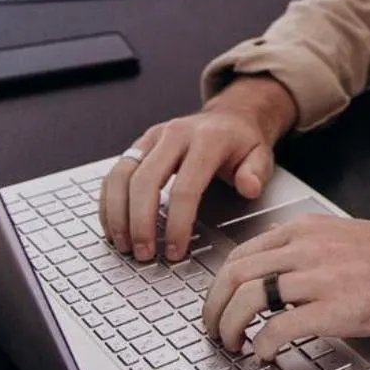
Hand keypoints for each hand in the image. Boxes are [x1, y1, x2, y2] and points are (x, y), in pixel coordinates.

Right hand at [98, 74, 297, 261]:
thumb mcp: (261, 154)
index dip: (177, 223)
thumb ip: (256, 172)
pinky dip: (109, 201)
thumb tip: (250, 187)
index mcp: (208, 139)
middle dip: (140, 223)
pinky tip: (113, 226)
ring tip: (124, 245)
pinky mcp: (139, 144)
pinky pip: (114, 173)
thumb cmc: (242, 142)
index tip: (175, 251)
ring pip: (121, 175)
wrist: (229, 116)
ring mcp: (153, 137)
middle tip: (144, 254)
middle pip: (145, 181)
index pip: (185, 187)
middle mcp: (175, 134)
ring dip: (117, 214)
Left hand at [202, 214, 369, 356]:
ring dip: (231, 327)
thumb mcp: (343, 235)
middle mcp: (306, 248)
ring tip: (234, 345)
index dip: (220, 285)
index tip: (219, 303)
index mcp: (307, 230)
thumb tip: (275, 267)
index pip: (242, 252)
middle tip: (214, 329)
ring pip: (249, 299)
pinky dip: (262, 345)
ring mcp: (318, 278)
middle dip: (214, 308)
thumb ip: (307, 245)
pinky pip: (278, 327)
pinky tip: (265, 354)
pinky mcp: (332, 308)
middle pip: (235, 274)